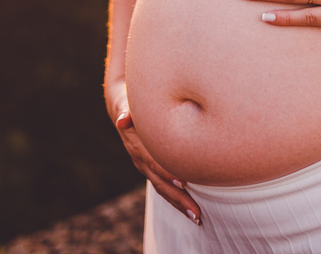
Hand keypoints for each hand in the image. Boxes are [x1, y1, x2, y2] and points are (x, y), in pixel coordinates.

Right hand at [105, 80, 201, 225]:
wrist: (123, 109)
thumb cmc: (132, 102)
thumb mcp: (127, 102)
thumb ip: (126, 110)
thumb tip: (123, 119)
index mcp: (136, 145)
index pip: (153, 161)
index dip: (167, 173)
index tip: (183, 183)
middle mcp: (140, 159)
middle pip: (159, 182)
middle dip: (178, 198)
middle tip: (196, 212)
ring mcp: (146, 166)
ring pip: (162, 188)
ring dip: (179, 203)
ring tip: (197, 217)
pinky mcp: (153, 168)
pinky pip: (165, 186)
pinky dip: (177, 198)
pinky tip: (192, 208)